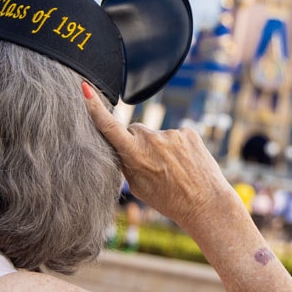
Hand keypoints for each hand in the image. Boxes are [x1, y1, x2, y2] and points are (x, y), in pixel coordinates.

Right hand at [82, 82, 236, 228]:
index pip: (109, 127)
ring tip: (171, 169)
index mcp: (135, 155)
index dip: (94, 107)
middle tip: (150, 166)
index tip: (85, 88)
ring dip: (159, 147)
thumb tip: (118, 145)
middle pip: (134, 130)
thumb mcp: (138, 187)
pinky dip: (176, 146)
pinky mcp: (188, 131)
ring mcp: (172, 133)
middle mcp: (152, 140)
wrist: (206, 203)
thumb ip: (126, 162)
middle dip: (136, 143)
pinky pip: (174, 135)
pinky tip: (184, 163)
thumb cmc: (169, 200)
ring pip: (155, 135)